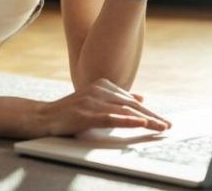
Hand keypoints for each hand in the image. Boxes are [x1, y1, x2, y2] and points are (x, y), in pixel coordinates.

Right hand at [40, 78, 170, 135]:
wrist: (44, 116)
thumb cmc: (70, 110)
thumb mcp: (95, 99)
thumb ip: (116, 98)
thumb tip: (140, 98)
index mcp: (103, 85)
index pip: (131, 101)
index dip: (150, 112)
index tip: (164, 121)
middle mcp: (99, 90)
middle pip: (132, 106)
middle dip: (152, 116)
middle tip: (168, 125)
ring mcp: (92, 102)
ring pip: (125, 112)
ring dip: (146, 120)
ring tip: (160, 127)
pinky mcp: (85, 115)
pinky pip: (110, 118)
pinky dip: (127, 121)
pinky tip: (141, 123)